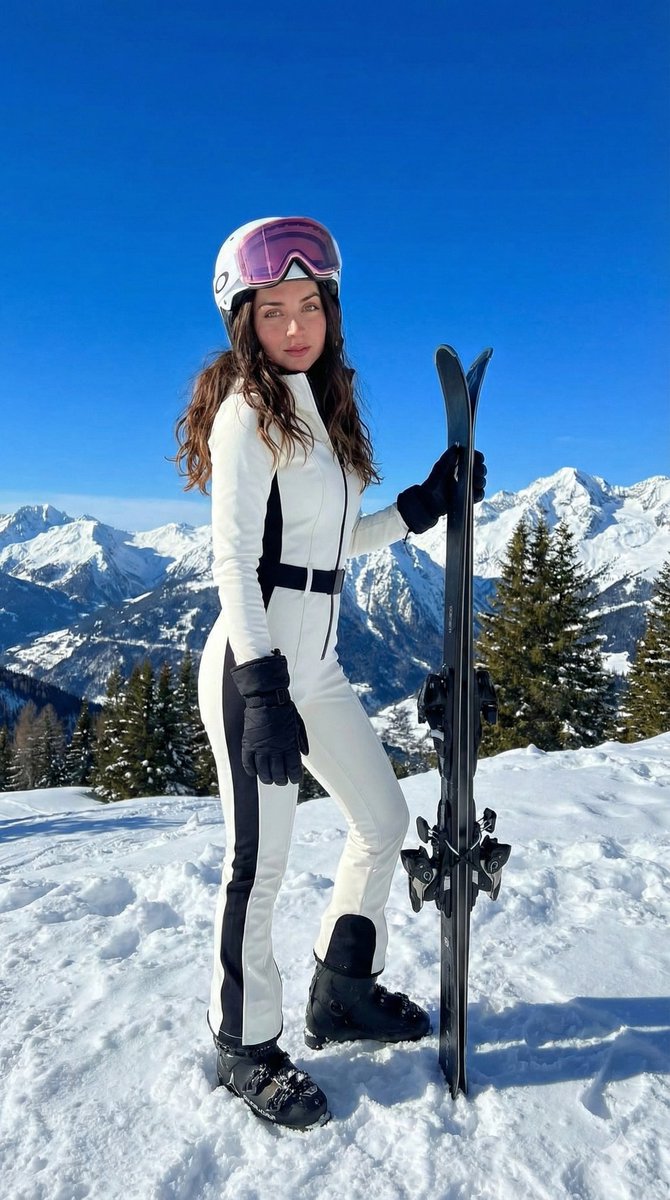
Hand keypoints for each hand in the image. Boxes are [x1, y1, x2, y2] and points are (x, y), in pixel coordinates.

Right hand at [231, 651, 308, 785]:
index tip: (294, 779)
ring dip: (267, 778)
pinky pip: (248, 762)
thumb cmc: (284, 709)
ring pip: (263, 771)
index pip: (293, 768)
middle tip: (281, 781)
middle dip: (281, 780)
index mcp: (289, 744)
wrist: (267, 698)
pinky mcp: (249, 743)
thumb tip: (304, 754)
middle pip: (278, 773)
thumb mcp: (298, 724)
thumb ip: (301, 740)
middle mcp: (275, 749)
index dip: (294, 777)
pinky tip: (254, 773)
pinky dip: (251, 770)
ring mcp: (261, 747)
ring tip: (269, 780)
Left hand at [397, 448, 486, 534]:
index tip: (479, 458)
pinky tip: (475, 494)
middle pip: (480, 470)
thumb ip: (446, 459)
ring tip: (476, 483)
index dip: (478, 457)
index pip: (474, 458)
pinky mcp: (469, 498)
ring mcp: (468, 486)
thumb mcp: (438, 469)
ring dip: (481, 481)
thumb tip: (455, 446)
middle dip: (481, 470)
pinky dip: (479, 494)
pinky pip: (478, 495)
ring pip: (481, 482)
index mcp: (460, 464)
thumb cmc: (432, 484)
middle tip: (478, 472)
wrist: (428, 503)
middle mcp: (466, 474)